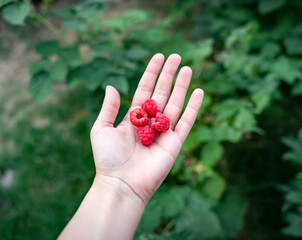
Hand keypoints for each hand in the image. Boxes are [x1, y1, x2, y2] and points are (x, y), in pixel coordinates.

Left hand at [90, 53, 203, 204]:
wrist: (121, 183)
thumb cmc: (108, 158)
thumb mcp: (102, 128)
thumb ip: (109, 107)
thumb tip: (112, 86)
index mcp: (134, 117)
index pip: (145, 89)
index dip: (151, 73)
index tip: (159, 57)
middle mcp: (150, 122)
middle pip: (162, 93)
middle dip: (169, 75)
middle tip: (177, 57)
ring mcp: (164, 132)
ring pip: (175, 103)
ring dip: (182, 86)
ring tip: (188, 68)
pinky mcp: (175, 143)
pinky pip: (187, 122)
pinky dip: (194, 107)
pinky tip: (199, 92)